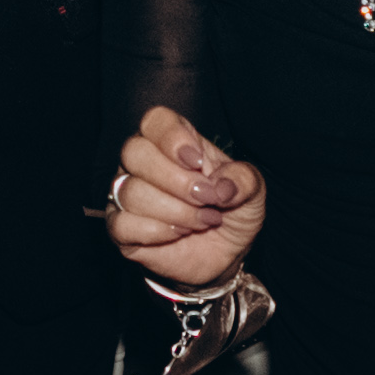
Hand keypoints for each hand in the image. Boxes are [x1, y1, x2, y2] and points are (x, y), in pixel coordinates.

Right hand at [109, 104, 265, 286]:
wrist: (226, 253)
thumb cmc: (234, 211)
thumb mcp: (253, 192)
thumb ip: (244, 180)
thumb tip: (222, 186)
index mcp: (174, 142)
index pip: (155, 121)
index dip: (173, 138)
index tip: (198, 162)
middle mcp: (144, 163)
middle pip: (134, 152)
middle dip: (176, 180)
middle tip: (206, 197)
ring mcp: (127, 194)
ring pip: (131, 192)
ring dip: (175, 210)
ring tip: (203, 220)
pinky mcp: (121, 228)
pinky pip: (122, 223)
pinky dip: (157, 231)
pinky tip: (179, 233)